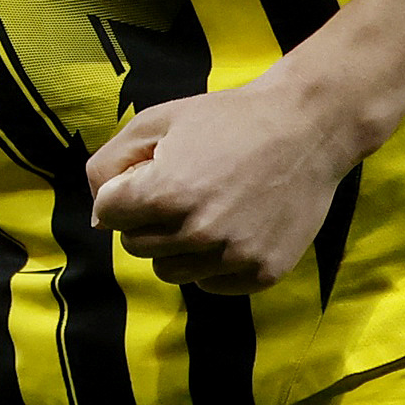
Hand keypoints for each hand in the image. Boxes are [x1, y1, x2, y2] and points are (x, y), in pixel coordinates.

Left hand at [86, 77, 359, 293]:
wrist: (307, 128)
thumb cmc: (228, 119)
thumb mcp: (158, 120)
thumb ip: (110, 163)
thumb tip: (98, 216)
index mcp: (167, 192)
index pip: (108, 215)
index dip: (121, 193)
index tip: (147, 176)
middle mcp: (198, 232)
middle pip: (135, 246)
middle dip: (145, 220)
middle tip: (178, 192)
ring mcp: (232, 256)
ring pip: (170, 271)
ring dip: (175, 246)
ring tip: (204, 211)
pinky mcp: (262, 273)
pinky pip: (210, 285)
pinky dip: (211, 264)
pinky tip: (230, 229)